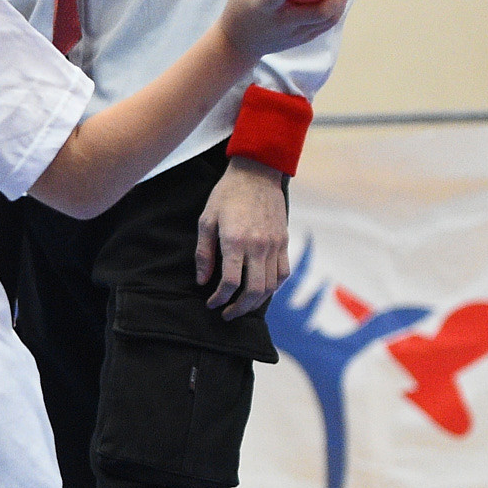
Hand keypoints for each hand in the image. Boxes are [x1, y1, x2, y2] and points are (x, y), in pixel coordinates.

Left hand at [196, 156, 290, 319]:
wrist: (257, 173)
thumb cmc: (226, 195)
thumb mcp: (206, 220)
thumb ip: (204, 253)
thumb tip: (202, 281)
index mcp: (236, 241)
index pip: (231, 282)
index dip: (220, 299)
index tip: (211, 303)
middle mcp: (258, 246)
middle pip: (253, 291)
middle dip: (239, 309)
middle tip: (226, 315)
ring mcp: (275, 245)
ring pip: (271, 286)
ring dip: (256, 303)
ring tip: (242, 307)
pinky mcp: (284, 241)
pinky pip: (283, 273)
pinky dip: (273, 288)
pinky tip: (261, 291)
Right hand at [217, 0, 349, 62]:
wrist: (239, 44)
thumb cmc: (241, 6)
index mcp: (263, 6)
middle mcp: (281, 22)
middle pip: (316, 13)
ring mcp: (294, 34)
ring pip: (327, 20)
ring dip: (341, 2)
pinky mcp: (302, 39)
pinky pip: (326, 26)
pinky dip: (336, 10)